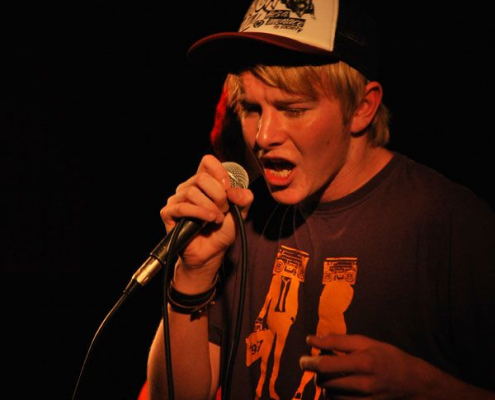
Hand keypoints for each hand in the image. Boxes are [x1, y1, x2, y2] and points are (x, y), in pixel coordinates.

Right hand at [161, 154, 252, 276]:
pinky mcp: (168, 213)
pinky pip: (181, 207)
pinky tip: (209, 220)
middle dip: (218, 195)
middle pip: (202, 177)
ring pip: (192, 192)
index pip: (207, 161)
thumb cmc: (222, 230)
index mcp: (204, 182)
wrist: (212, 252)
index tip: (228, 188)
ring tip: (217, 219)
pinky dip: (199, 213)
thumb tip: (234, 190)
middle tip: (224, 209)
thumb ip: (245, 198)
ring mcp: (177, 200)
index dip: (219, 171)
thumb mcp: (241, 212)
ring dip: (210, 207)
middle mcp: (189, 187)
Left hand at [300, 334, 422, 398]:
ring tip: (331, 374)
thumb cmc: (387, 356)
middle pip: (325, 381)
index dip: (309, 363)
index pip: (326, 365)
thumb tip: (311, 340)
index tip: (303, 360)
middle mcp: (363, 384)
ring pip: (329, 395)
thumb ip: (337, 341)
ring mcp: (364, 399)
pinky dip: (333, 395)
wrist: (413, 382)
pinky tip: (338, 386)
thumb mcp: (365, 342)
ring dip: (324, 384)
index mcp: (363, 362)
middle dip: (317, 373)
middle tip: (318, 364)